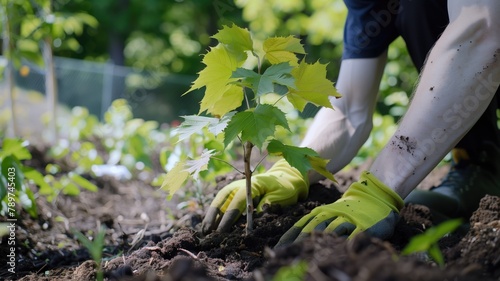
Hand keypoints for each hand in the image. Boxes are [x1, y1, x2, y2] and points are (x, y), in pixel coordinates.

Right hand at [202, 159, 308, 233]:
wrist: (288, 178)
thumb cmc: (286, 188)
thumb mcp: (282, 196)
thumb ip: (268, 204)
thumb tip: (254, 215)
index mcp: (253, 184)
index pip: (238, 200)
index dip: (229, 216)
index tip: (221, 231)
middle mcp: (241, 184)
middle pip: (223, 198)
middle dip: (213, 215)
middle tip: (206, 231)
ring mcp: (238, 187)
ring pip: (220, 200)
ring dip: (212, 214)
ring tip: (204, 230)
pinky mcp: (237, 192)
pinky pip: (224, 202)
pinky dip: (216, 212)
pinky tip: (211, 223)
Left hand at [275, 171, 403, 246]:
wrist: (375, 197)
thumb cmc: (348, 210)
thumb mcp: (329, 213)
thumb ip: (315, 224)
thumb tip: (295, 242)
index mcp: (321, 212)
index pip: (301, 225)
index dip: (290, 237)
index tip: (278, 250)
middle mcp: (332, 214)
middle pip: (313, 228)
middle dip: (301, 242)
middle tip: (290, 255)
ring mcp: (348, 219)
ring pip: (331, 230)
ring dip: (320, 243)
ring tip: (308, 257)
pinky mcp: (363, 226)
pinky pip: (352, 235)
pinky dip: (344, 243)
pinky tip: (336, 253)